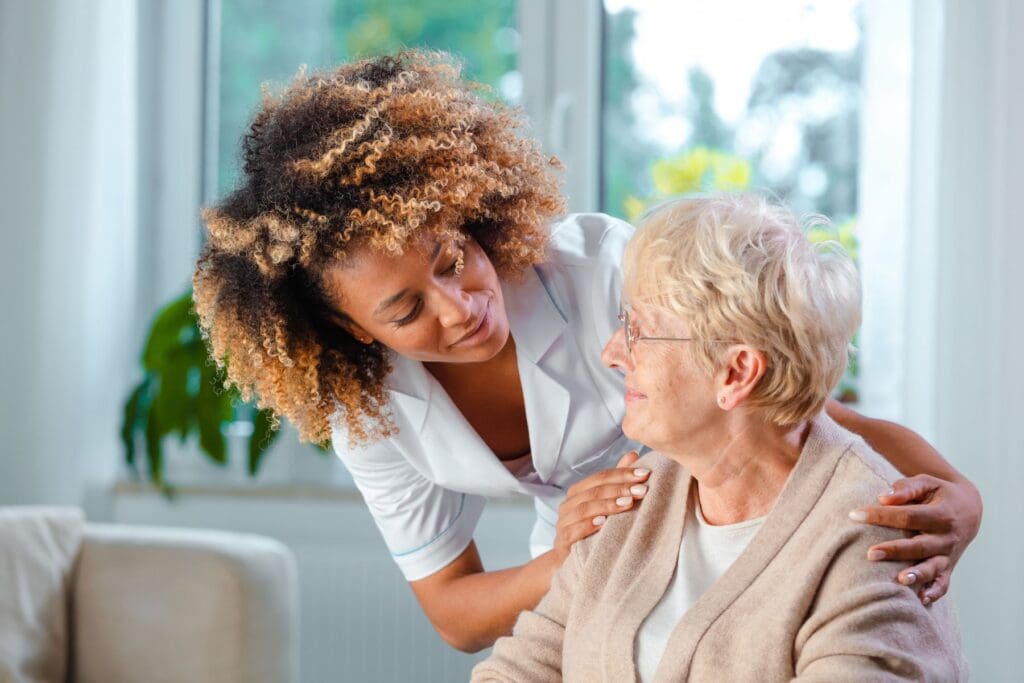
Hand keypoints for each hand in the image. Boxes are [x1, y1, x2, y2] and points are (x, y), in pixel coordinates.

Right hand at [552, 451, 649, 562]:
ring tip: (627, 503)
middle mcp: (568, 504)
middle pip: (594, 491)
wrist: (571, 562)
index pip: (600, 477)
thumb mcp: (606, 505)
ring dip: (607, 505)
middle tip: (642, 490)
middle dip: (619, 488)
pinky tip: (604, 523)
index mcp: (578, 492)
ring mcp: (563, 522)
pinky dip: (589, 525)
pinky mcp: (562, 541)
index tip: (644, 474)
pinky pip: (573, 530)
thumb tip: (633, 455)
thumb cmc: (593, 530)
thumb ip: (617, 481)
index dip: (622, 473)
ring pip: (584, 508)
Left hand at [849, 473, 982, 604]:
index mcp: (941, 514)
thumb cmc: (938, 493)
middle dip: (895, 551)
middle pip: (919, 546)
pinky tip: (920, 600)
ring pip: (933, 568)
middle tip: (870, 553)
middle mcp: (947, 537)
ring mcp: (948, 555)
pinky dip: (934, 593)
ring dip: (917, 575)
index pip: (908, 516)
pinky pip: (944, 584)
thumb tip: (883, 498)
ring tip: (900, 580)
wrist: (969, 509)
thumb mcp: (927, 483)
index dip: (881, 515)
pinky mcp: (949, 567)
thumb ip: (906, 488)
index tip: (855, 515)